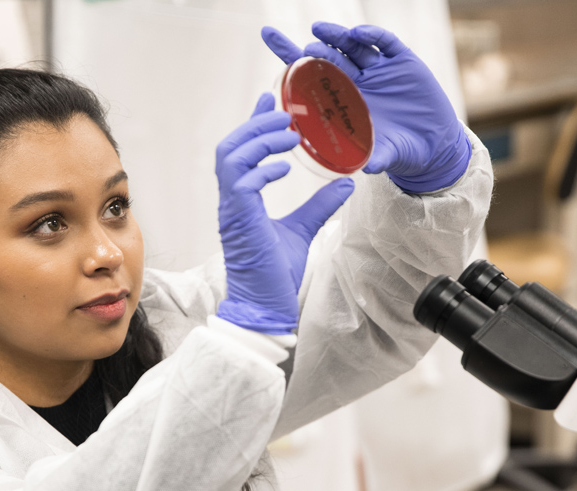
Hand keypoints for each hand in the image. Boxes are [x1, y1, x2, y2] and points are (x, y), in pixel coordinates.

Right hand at [215, 93, 355, 334]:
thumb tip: (345, 184)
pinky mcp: (239, 219)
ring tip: (288, 133)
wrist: (265, 305)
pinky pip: (241, 182)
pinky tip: (284, 167)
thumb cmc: (275, 273)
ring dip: (259, 139)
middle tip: (284, 112)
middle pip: (231, 145)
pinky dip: (261, 168)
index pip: (242, 151)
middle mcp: (232, 199)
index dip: (254, 123)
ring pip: (231, 156)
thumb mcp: (302, 230)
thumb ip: (318, 205)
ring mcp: (232, 208)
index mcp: (241, 199)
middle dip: (255, 123)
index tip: (271, 100)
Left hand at [262, 22, 470, 193]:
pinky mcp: (403, 61)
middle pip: (329, 57)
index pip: (310, 76)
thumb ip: (375, 158)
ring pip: (353, 47)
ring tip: (319, 31)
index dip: (289, 56)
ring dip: (336, 37)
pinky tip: (358, 34)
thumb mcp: (383, 156)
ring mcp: (378, 69)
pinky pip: (386, 43)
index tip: (268, 37)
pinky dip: (373, 36)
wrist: (432, 147)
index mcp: (342, 101)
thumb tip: (364, 168)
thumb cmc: (398, 151)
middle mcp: (356, 81)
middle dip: (314, 49)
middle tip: (305, 48)